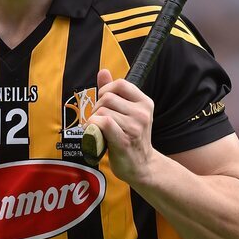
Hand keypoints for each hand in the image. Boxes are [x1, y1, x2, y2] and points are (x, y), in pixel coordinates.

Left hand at [88, 68, 156, 186]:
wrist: (142, 166)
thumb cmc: (132, 139)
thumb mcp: (128, 112)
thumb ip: (115, 92)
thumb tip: (103, 71)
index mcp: (145, 102)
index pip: (120, 84)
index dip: (106, 90)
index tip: (104, 103)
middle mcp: (142, 113)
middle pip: (107, 97)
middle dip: (98, 108)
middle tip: (100, 121)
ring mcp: (134, 127)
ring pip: (102, 111)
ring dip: (94, 120)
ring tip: (99, 130)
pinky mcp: (124, 140)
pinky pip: (102, 122)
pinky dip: (93, 126)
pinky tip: (95, 134)